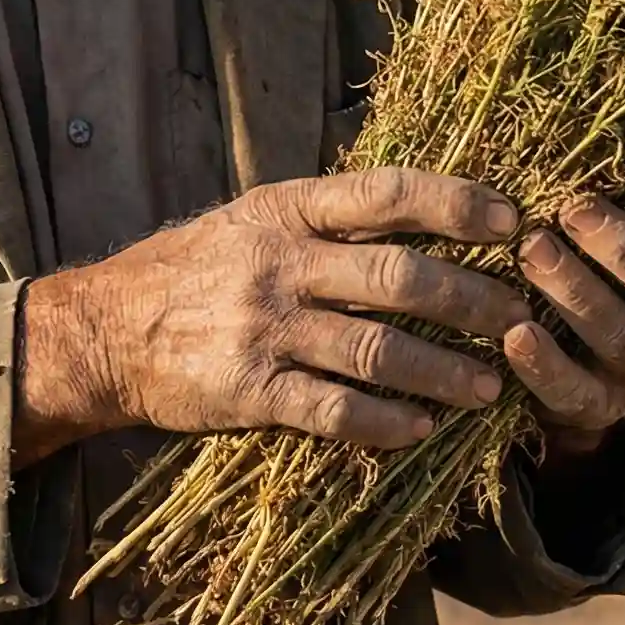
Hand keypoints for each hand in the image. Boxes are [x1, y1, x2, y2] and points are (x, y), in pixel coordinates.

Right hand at [14, 169, 533, 465]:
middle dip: (473, 302)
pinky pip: (333, 412)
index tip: (512, 222)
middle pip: (399, 278)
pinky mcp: (249, 391)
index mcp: (287, 208)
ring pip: (379, 351)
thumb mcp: (254, 215)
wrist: (104, 328)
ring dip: (445, 373)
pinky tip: (420, 430)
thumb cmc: (195, 267)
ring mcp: (265, 328)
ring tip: (489, 388)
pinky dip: (385, 423)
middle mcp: (281, 262)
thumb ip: (328, 216)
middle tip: (520, 320)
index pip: (388, 194)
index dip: (457, 203)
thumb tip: (423, 207)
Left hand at [502, 189, 624, 458]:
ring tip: (530, 249)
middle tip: (573, 207)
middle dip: (622, 249)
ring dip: (575, 291)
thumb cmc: (605, 263)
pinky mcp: (598, 406)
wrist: (578, 362)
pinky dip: (544, 364)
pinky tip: (514, 334)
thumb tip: (600, 109)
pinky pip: (574, 390)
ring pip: (620, 335)